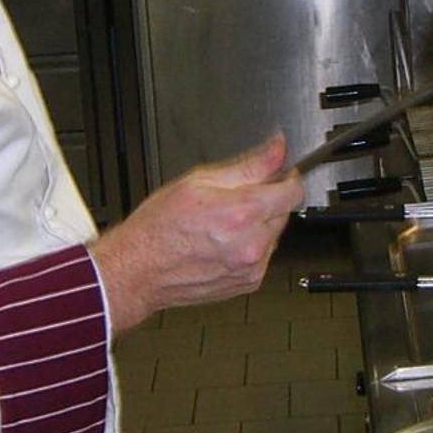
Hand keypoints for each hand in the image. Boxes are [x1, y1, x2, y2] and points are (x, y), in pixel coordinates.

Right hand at [90, 133, 302, 333]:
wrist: (139, 269)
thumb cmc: (159, 227)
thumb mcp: (199, 180)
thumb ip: (247, 165)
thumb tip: (277, 149)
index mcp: (242, 213)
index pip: (292, 192)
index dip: (288, 178)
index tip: (280, 174)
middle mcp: (252, 244)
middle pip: (283, 212)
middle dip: (266, 201)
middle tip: (233, 199)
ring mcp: (252, 267)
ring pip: (273, 235)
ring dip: (258, 226)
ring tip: (222, 225)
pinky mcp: (249, 282)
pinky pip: (263, 256)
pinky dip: (251, 247)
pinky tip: (223, 244)